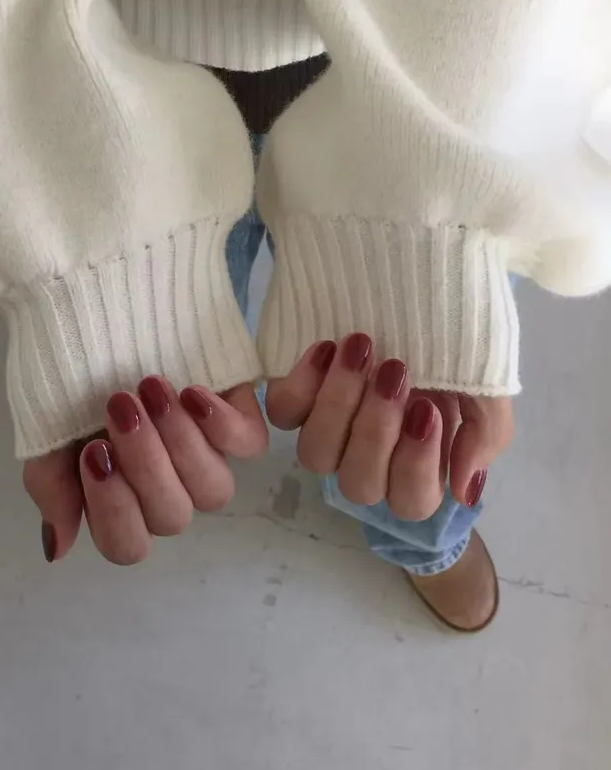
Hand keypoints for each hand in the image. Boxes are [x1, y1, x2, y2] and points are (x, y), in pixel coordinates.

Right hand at [23, 380, 267, 564]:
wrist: (95, 285)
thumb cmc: (66, 356)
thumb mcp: (44, 421)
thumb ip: (51, 485)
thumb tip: (62, 548)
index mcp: (115, 490)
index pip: (127, 544)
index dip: (113, 510)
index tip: (92, 451)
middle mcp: (163, 478)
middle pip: (172, 518)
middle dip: (143, 463)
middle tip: (119, 406)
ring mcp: (203, 448)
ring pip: (213, 490)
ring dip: (178, 443)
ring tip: (151, 390)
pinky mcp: (237, 410)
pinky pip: (249, 445)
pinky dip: (220, 426)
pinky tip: (190, 392)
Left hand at [266, 335, 513, 519]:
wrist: (418, 268)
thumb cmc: (454, 327)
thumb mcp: (486, 374)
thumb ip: (485, 432)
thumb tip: (463, 490)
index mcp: (421, 457)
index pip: (411, 501)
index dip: (415, 464)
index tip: (428, 408)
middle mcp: (372, 451)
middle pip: (360, 484)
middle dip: (377, 430)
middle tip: (395, 372)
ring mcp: (332, 425)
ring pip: (317, 454)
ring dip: (340, 406)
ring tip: (360, 350)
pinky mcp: (298, 394)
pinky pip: (284, 412)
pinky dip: (304, 386)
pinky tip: (328, 349)